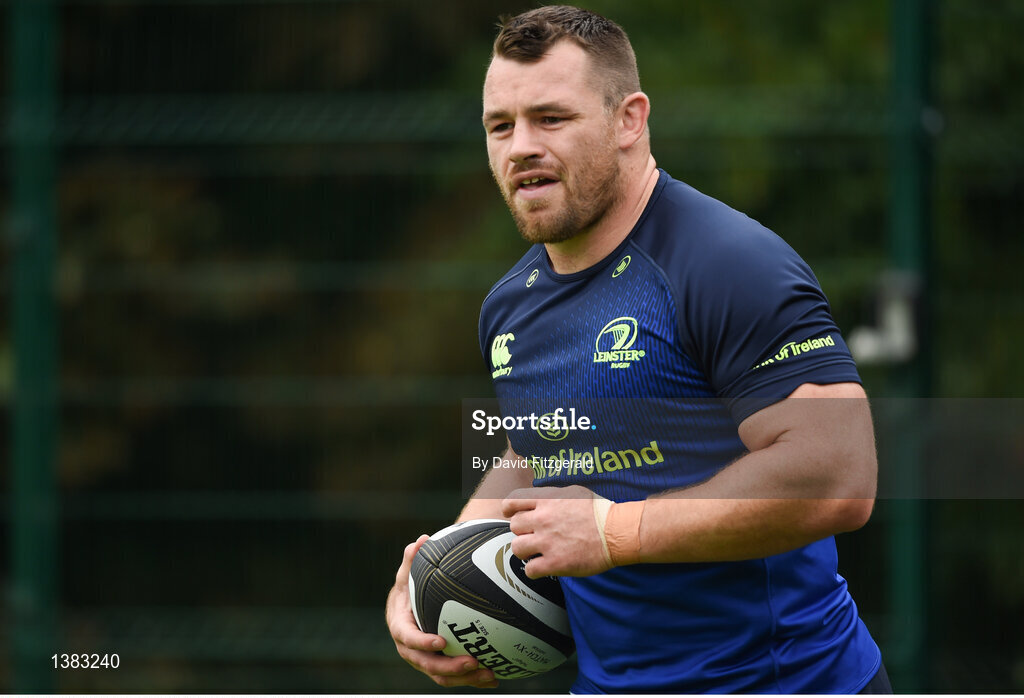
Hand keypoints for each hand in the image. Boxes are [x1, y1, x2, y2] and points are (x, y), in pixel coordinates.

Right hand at [385, 535, 498, 688]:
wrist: (408, 604)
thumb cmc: (409, 585)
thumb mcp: (407, 571)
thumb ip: (412, 558)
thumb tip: (420, 540)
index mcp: (400, 626)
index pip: (408, 638)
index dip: (423, 642)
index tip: (441, 641)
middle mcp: (410, 648)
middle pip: (427, 664)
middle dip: (450, 667)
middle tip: (472, 661)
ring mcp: (424, 659)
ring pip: (442, 676)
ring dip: (465, 679)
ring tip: (490, 674)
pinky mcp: (438, 665)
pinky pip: (454, 676)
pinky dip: (472, 679)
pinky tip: (497, 676)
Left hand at [502, 485, 612, 577]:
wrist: (617, 532)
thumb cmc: (599, 512)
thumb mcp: (573, 492)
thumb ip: (552, 496)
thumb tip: (540, 500)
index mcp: (547, 500)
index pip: (513, 502)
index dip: (510, 510)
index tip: (512, 515)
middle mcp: (544, 519)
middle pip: (514, 526)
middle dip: (522, 531)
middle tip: (534, 535)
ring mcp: (548, 541)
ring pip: (517, 548)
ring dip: (525, 550)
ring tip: (537, 551)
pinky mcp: (555, 562)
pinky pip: (530, 570)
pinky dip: (534, 570)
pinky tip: (543, 566)